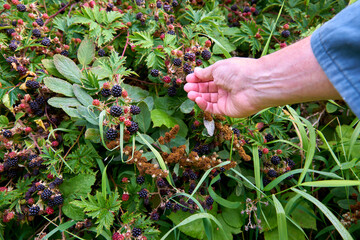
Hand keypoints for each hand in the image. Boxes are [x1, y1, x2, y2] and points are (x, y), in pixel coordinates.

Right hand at [184, 37, 340, 117]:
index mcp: (225, 74)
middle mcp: (226, 87)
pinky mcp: (227, 110)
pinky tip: (197, 99)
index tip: (188, 78)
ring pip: (209, 99)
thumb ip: (205, 73)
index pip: (208, 77)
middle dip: (196, 87)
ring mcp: (227, 99)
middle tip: (186, 87)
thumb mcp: (218, 68)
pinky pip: (212, 108)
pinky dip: (203, 104)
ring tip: (189, 93)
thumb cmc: (237, 71)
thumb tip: (196, 72)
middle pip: (207, 89)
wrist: (255, 84)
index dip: (198, 78)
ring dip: (198, 96)